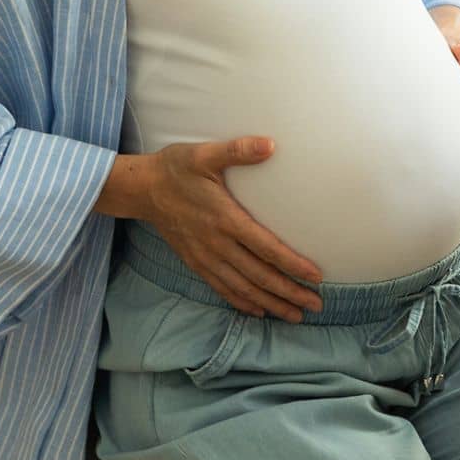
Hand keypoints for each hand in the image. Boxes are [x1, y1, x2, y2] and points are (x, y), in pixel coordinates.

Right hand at [142, 137, 323, 321]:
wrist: (143, 189)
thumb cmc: (177, 169)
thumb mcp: (205, 154)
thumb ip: (238, 150)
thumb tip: (270, 144)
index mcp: (225, 218)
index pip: (266, 247)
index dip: (292, 264)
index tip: (315, 276)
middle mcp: (217, 244)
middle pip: (259, 275)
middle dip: (289, 292)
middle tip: (315, 305)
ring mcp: (205, 257)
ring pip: (243, 288)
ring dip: (271, 303)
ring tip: (295, 315)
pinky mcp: (196, 262)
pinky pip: (222, 288)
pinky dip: (242, 302)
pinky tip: (259, 310)